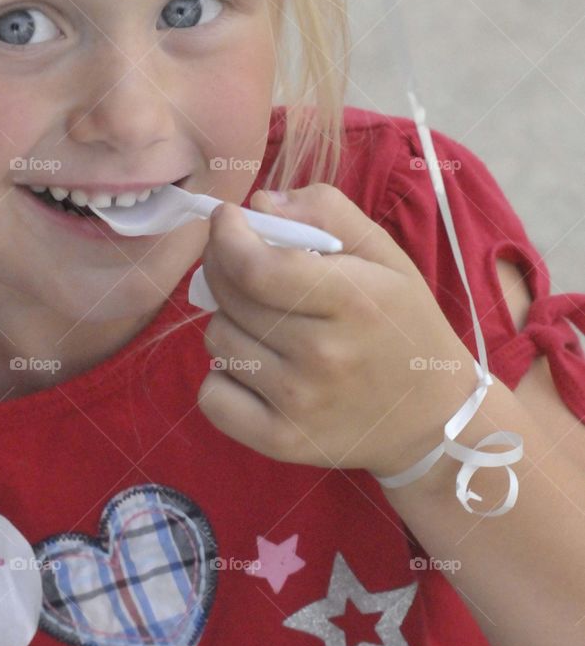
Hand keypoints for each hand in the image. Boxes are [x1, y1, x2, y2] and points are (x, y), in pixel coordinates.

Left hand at [196, 184, 476, 477]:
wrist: (433, 419)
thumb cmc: (403, 326)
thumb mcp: (385, 256)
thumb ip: (327, 212)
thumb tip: (260, 204)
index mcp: (353, 300)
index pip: (257, 267)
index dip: (227, 237)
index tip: (228, 220)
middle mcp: (323, 355)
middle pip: (229, 298)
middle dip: (225, 269)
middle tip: (247, 267)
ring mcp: (299, 404)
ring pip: (217, 340)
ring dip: (231, 323)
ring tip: (268, 325)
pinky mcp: (280, 442)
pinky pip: (212, 398)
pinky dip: (222, 379)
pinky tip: (256, 369)